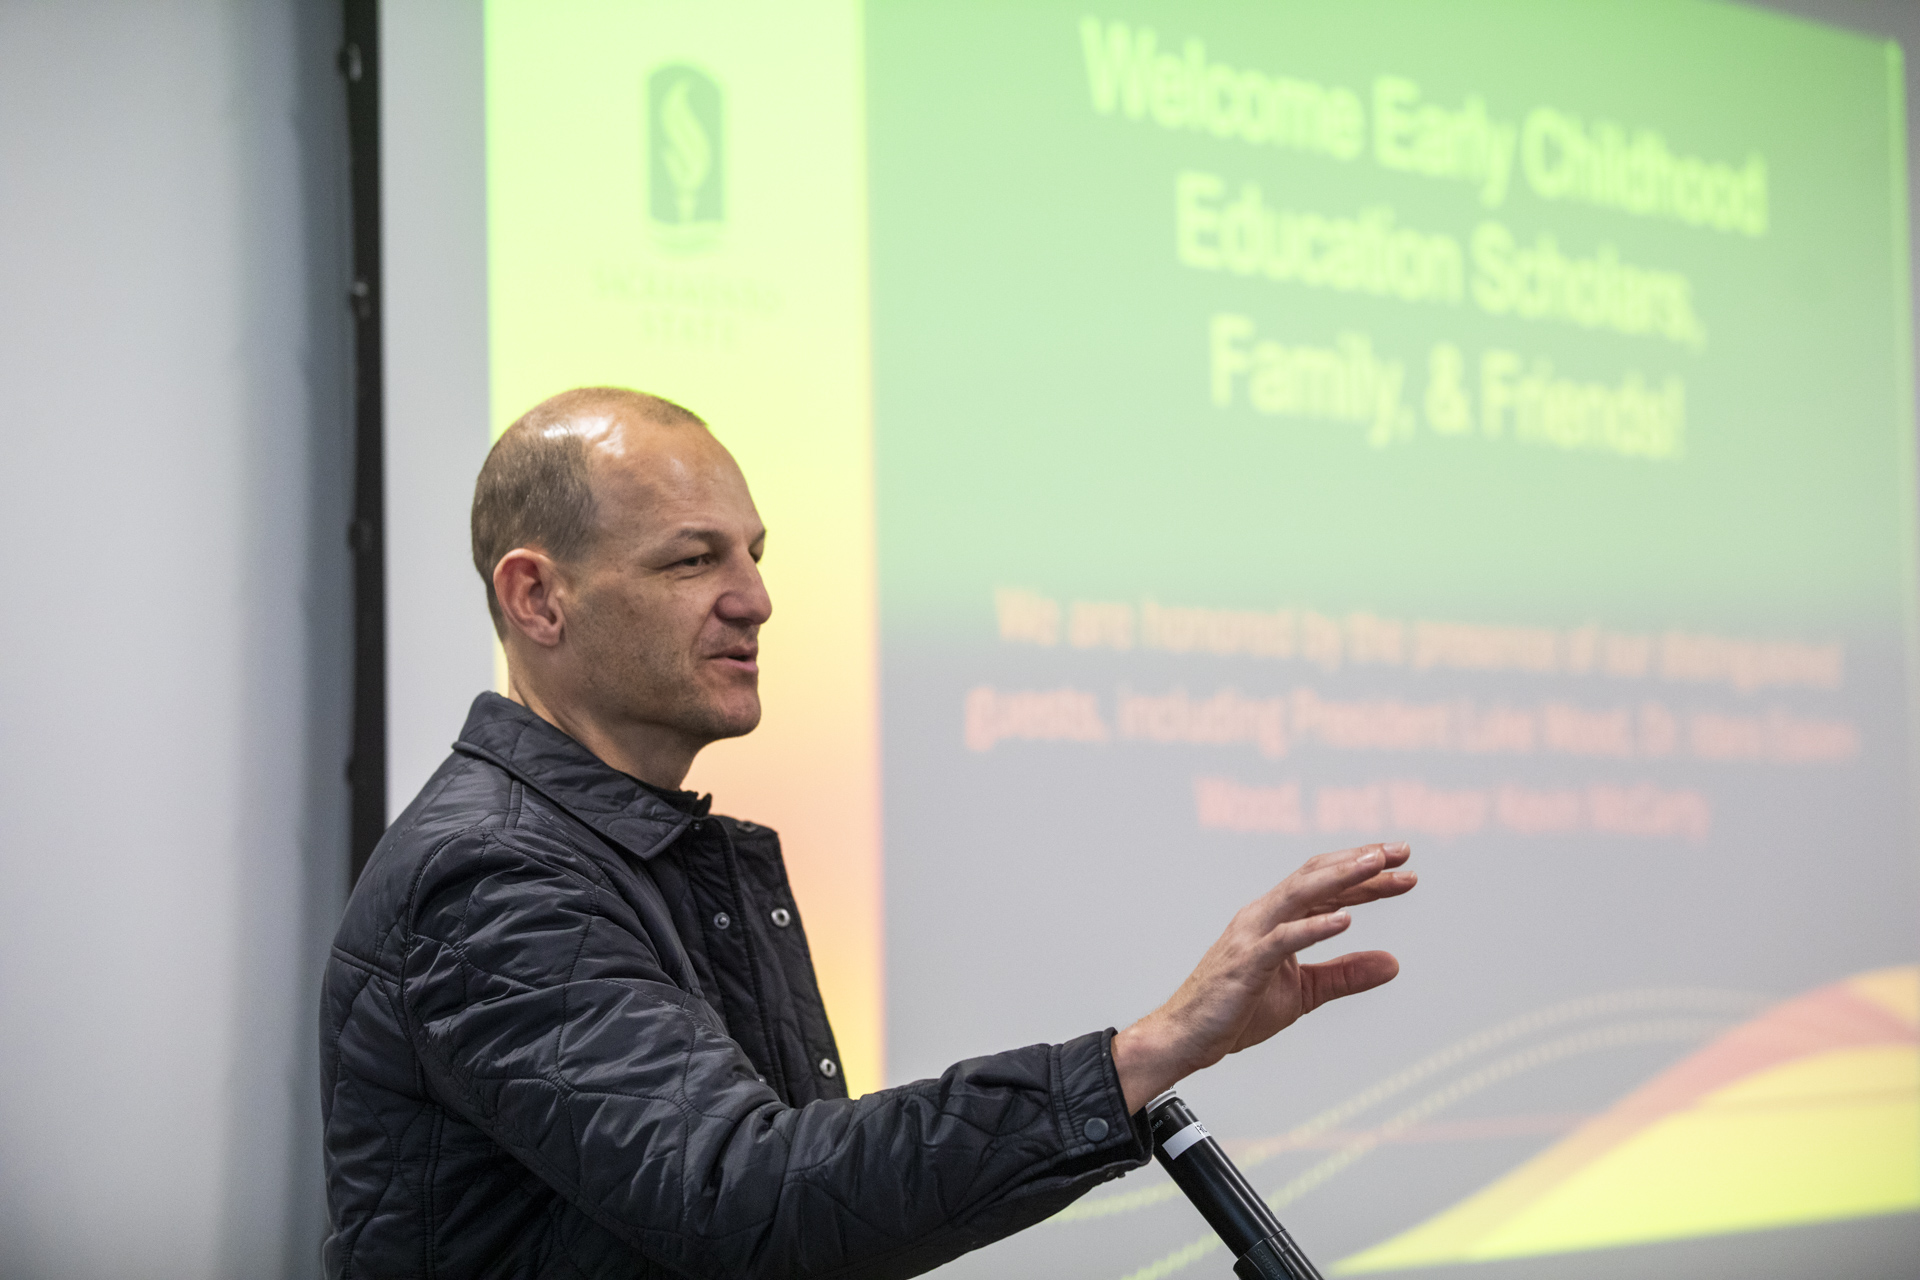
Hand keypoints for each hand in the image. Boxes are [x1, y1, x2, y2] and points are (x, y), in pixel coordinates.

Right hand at [1111, 842, 1415, 1111]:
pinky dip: (1314, 927)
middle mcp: (1262, 916)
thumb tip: (1394, 963)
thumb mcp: (1304, 992)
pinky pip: (1282, 939)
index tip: (1401, 868)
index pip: (1324, 886)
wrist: (1187, 1037)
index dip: (1364, 876)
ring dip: (1340, 877)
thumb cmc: (1237, 1010)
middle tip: (1400, 852)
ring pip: (1299, 894)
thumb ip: (1345, 975)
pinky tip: (1345, 920)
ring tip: (1376, 866)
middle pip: (1315, 877)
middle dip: (1359, 863)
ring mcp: (1251, 935)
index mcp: (1275, 919)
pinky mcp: (1246, 962)